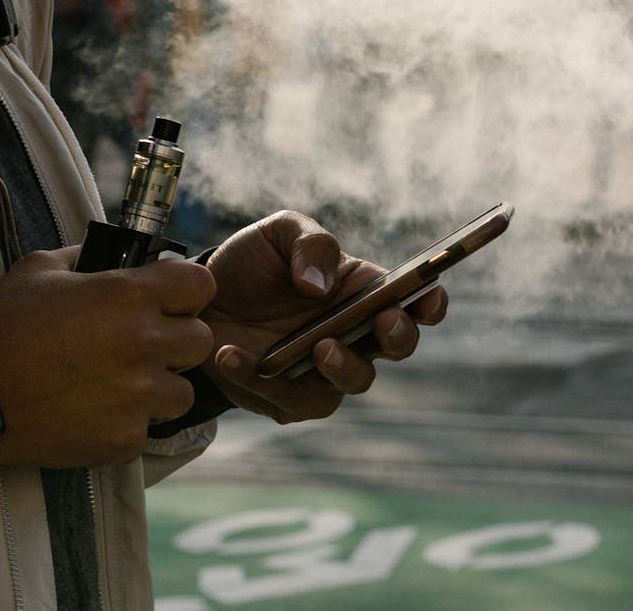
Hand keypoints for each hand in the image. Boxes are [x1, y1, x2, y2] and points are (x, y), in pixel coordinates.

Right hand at [0, 246, 214, 467]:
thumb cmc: (1, 327)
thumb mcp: (40, 269)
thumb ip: (85, 258)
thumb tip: (111, 256)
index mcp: (129, 296)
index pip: (202, 285)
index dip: (187, 290)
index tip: (168, 298)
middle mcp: (144, 344)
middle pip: (202, 341)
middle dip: (178, 339)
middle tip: (145, 343)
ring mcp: (138, 397)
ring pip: (182, 392)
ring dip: (160, 386)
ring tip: (122, 383)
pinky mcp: (124, 439)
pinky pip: (149, 429)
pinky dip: (129, 422)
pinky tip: (95, 411)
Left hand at [199, 211, 446, 422]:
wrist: (201, 301)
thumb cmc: (252, 264)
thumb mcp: (278, 233)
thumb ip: (309, 245)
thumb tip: (320, 286)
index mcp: (364, 292)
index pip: (414, 301)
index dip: (431, 303)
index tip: (429, 296)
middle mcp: (354, 334)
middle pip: (397, 346)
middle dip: (399, 337)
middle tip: (382, 323)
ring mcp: (325, 371)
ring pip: (354, 381)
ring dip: (342, 367)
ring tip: (316, 346)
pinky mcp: (288, 398)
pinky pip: (288, 399)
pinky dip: (258, 378)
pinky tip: (228, 352)